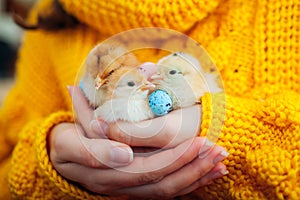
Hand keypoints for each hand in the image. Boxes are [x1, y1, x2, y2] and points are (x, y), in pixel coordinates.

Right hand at [48, 86, 227, 197]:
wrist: (60, 156)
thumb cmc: (65, 145)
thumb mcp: (70, 144)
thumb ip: (95, 152)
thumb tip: (126, 155)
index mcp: (108, 176)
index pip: (150, 171)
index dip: (177, 159)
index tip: (201, 142)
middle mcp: (122, 188)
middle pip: (166, 184)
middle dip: (195, 168)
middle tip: (220, 151)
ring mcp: (130, 190)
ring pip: (170, 190)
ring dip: (197, 176)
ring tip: (221, 163)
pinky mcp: (137, 187)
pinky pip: (166, 190)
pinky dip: (189, 182)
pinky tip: (206, 173)